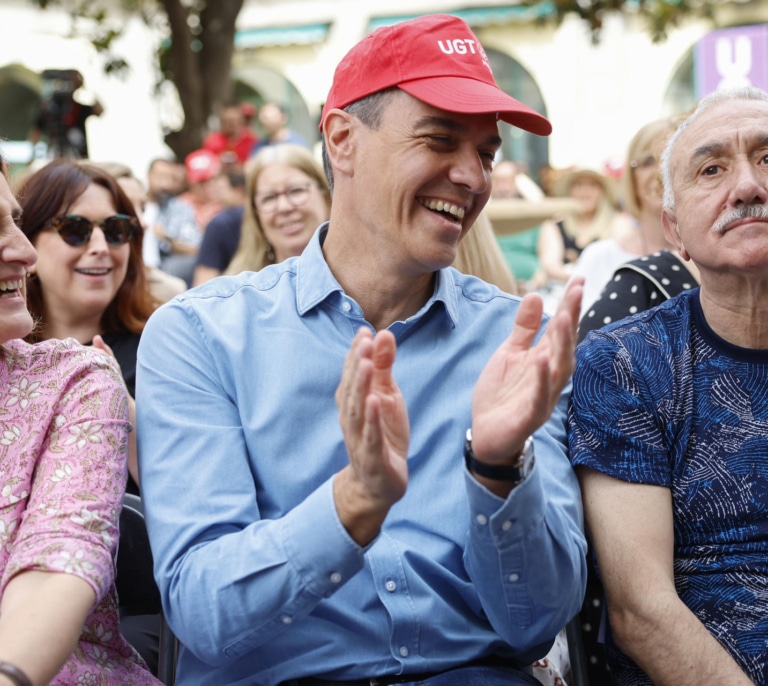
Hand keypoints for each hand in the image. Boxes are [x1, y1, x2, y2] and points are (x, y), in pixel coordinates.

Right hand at [333, 328, 409, 544]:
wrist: (379, 483)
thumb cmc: (382, 433)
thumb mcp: (387, 396)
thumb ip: (383, 366)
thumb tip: (383, 334)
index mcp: (355, 402)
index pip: (353, 374)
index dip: (357, 353)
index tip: (364, 331)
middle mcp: (352, 418)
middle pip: (351, 389)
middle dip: (356, 364)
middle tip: (364, 341)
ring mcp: (359, 439)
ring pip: (356, 411)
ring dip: (359, 387)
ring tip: (364, 364)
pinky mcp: (372, 458)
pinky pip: (369, 437)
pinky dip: (371, 420)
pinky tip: (374, 401)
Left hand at [470, 277, 582, 464]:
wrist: (487, 434)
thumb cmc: (502, 393)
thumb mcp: (509, 354)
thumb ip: (524, 328)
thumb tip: (536, 295)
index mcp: (544, 359)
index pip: (561, 328)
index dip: (570, 305)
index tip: (579, 278)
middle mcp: (549, 376)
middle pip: (565, 345)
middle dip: (572, 318)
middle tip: (577, 290)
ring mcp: (542, 397)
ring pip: (559, 370)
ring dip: (563, 346)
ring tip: (563, 319)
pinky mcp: (529, 416)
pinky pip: (539, 397)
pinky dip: (542, 380)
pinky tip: (542, 361)